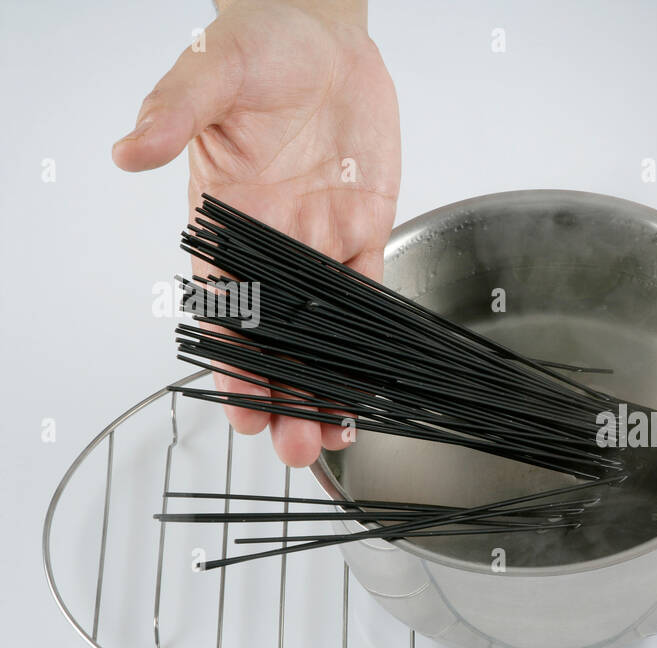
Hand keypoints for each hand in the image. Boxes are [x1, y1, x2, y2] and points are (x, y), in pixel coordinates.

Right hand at [113, 0, 400, 464]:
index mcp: (224, 219)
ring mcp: (318, 244)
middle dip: (282, 395)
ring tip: (333, 440)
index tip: (240, 406)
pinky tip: (374, 389)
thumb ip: (176, 112)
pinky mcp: (363, 234)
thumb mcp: (212, 71)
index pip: (224, 306)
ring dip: (325, 387)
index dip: (231, 361)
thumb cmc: (260, 47)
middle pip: (273, 337)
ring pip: (323, 334)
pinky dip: (371, 346)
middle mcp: (270, 245)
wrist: (321, 33)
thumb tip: (131, 148)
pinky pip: (368, 300)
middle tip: (294, 446)